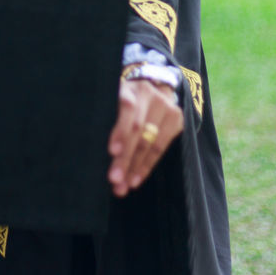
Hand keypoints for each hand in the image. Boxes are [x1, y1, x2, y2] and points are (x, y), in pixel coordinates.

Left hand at [107, 78, 182, 196]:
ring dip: (135, 167)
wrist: (153, 88)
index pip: (127, 109)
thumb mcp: (113, 103)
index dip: (121, 131)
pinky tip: (136, 179)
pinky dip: (147, 166)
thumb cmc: (124, 102)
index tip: (112, 151)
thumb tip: (98, 153)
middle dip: (125, 158)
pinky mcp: (177, 119)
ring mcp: (166, 106)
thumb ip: (109, 120)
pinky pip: (161, 148)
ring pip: (150, 142)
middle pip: (138, 130)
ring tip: (124, 185)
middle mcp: (150, 94)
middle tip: (114, 179)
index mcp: (130, 88)